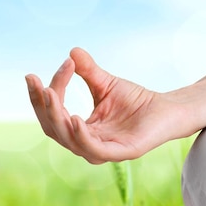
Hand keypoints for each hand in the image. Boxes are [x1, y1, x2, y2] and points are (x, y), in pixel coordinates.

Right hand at [26, 48, 186, 163]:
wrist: (168, 108)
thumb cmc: (137, 101)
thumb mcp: (105, 83)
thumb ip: (87, 71)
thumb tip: (71, 52)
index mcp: (81, 130)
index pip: (53, 115)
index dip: (42, 96)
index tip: (36, 74)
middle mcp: (88, 144)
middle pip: (54, 129)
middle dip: (43, 107)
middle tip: (40, 84)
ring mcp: (104, 151)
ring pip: (69, 141)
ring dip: (57, 118)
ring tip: (51, 95)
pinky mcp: (121, 152)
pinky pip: (94, 149)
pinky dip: (81, 136)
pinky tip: (73, 117)